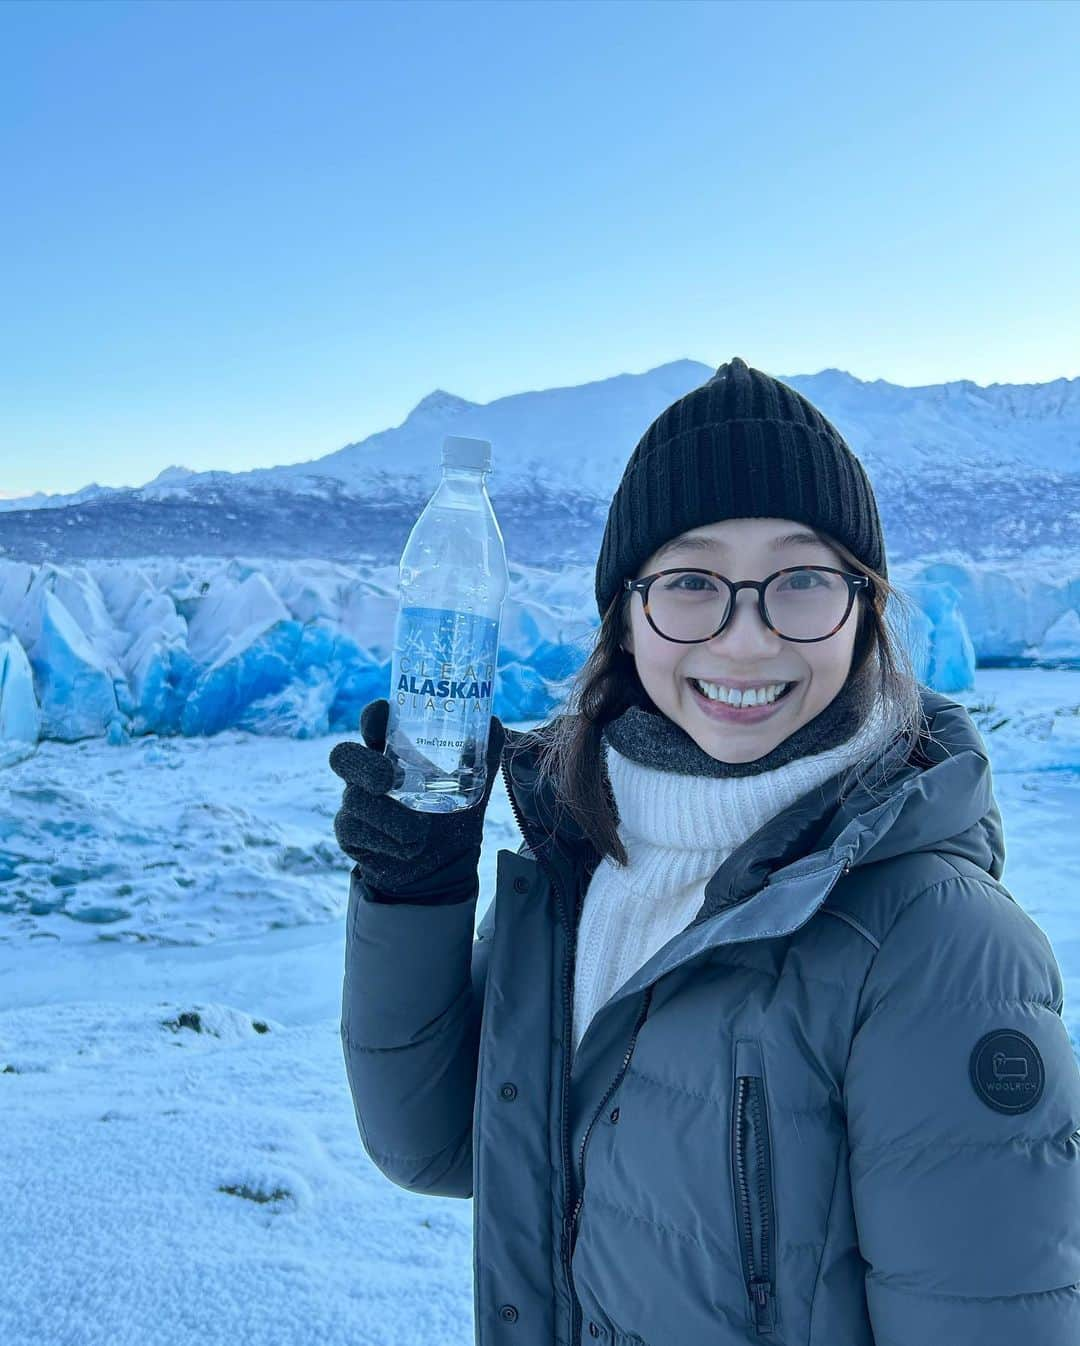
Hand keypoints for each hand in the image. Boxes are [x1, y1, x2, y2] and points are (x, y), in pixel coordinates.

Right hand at [329, 698, 506, 895]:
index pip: (372, 724)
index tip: (384, 714)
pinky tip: (409, 848)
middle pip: (343, 756)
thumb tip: (494, 723)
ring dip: (390, 817)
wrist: (444, 866)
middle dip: (363, 765)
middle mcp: (367, 773)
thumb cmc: (453, 815)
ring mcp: (355, 804)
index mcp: (393, 752)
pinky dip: (387, 841)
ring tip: (420, 831)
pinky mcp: (351, 835)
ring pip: (355, 800)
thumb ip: (485, 753)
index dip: (373, 717)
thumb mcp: (474, 785)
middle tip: (387, 779)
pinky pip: (356, 832)